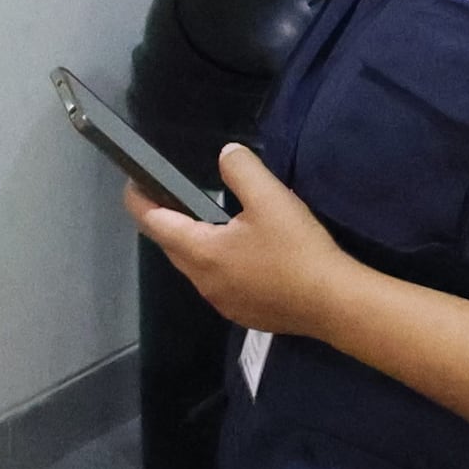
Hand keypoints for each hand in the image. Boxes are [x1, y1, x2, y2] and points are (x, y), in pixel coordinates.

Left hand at [118, 143, 352, 345]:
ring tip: (211, 220)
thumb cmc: (297, 249)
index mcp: (201, 252)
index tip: (135, 182)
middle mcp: (203, 281)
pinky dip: (219, 264)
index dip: (138, 200)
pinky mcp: (243, 313)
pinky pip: (219, 283)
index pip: (153, 222)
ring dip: (195, 244)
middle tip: (174, 195)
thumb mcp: (270, 197)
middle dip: (166, 220)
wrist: (334, 303)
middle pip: (172, 246)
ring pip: (196, 267)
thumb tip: (226, 155)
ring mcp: (222, 302)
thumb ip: (241, 169)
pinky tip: (244, 254)